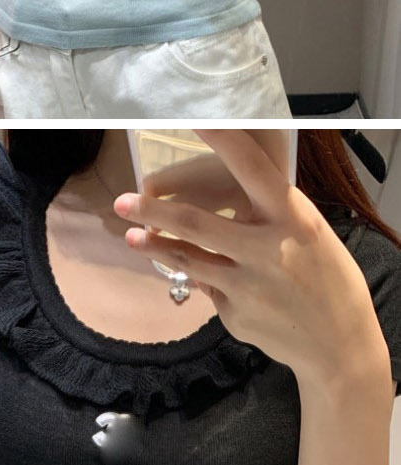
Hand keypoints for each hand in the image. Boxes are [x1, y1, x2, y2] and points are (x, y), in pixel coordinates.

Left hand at [113, 132, 383, 398]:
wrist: (340, 347)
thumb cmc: (329, 277)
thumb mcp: (310, 232)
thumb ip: (269, 215)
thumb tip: (224, 201)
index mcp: (292, 216)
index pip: (251, 166)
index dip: (222, 139)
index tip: (194, 117)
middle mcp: (265, 248)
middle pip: (195, 222)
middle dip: (153, 211)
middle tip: (123, 200)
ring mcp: (246, 286)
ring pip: (188, 259)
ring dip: (156, 246)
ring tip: (132, 236)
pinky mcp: (234, 316)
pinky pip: (210, 289)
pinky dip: (206, 281)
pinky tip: (215, 282)